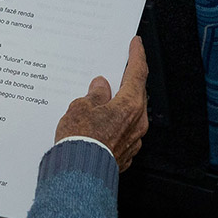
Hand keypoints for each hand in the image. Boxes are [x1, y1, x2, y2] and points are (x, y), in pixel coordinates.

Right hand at [54, 36, 148, 171]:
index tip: (136, 44)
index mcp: (129, 104)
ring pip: (131, 113)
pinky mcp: (126, 153)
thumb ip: (95, 94)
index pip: (137, 73)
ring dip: (120, 103)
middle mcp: (137, 122)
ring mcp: (134, 139)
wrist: (79, 173)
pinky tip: (101, 122)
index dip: (136, 56)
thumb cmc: (80, 139)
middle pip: (137, 93)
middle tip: (119, 69)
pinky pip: (124, 131)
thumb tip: (101, 87)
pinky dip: (115, 122)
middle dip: (128, 80)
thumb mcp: (81, 106)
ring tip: (103, 98)